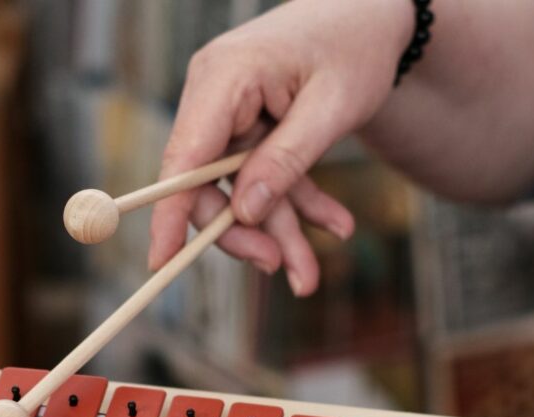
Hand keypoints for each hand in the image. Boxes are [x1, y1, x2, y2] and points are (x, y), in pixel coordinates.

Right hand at [149, 0, 414, 294]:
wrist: (373, 16)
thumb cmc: (354, 47)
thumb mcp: (330, 109)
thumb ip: (285, 162)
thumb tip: (243, 214)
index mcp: (224, 78)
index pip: (183, 159)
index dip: (170, 215)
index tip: (161, 262)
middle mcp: (216, 98)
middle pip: (207, 188)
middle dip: (245, 235)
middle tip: (282, 268)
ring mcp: (231, 116)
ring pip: (241, 194)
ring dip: (278, 234)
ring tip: (310, 274)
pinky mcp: (251, 131)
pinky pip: (265, 181)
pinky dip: (298, 207)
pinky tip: (335, 224)